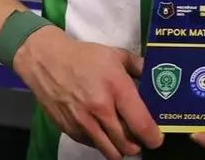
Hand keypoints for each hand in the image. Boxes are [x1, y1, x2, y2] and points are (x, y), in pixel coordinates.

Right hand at [14, 26, 163, 158]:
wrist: (47, 61)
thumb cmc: (84, 56)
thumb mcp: (115, 54)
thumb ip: (138, 66)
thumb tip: (154, 76)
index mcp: (116, 87)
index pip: (140, 123)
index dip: (153, 137)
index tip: (157, 139)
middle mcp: (101, 109)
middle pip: (127, 144)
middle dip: (138, 145)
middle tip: (141, 139)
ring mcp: (84, 122)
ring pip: (110, 151)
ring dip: (121, 149)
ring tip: (124, 140)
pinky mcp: (70, 130)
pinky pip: (93, 146)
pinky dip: (102, 144)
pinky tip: (103, 132)